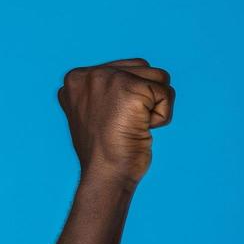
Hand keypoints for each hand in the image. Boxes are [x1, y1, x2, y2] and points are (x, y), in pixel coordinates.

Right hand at [58, 57, 174, 186]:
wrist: (105, 174)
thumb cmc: (104, 152)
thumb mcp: (94, 113)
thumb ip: (106, 90)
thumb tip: (132, 77)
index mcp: (76, 78)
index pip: (127, 68)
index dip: (132, 98)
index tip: (113, 121)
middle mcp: (90, 73)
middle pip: (145, 68)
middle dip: (146, 98)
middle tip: (125, 124)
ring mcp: (109, 78)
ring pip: (159, 77)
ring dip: (155, 106)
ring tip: (133, 126)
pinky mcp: (130, 88)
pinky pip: (167, 94)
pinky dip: (163, 116)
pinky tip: (142, 129)